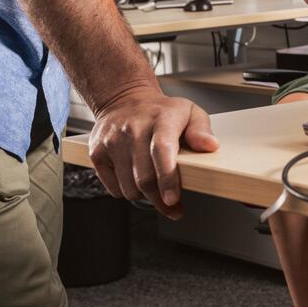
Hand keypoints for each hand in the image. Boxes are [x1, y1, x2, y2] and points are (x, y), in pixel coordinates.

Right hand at [84, 88, 218, 218]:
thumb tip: (210, 146)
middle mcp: (133, 129)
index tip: (173, 199)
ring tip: (154, 187)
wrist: (123, 100)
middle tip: (172, 205)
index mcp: (160, 119)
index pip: (161, 150)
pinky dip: (126, 191)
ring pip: (129, 187)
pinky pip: (114, 188)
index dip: (167, 178)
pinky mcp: (97, 153)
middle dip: (160, 199)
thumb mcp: (189, 112)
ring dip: (144, 195)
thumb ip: (201, 129)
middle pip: (145, 178)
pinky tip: (135, 179)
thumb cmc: (160, 112)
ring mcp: (112, 141)